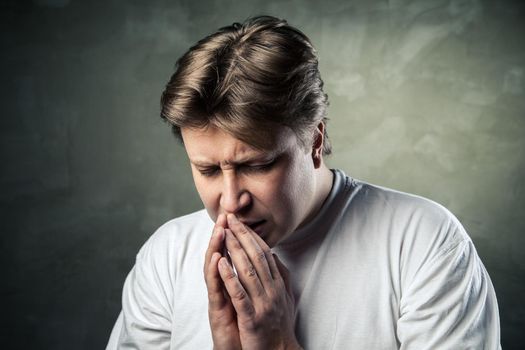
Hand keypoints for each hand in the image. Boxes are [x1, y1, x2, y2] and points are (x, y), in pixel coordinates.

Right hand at [204, 214, 241, 349]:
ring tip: (219, 230)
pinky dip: (217, 274)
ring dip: (216, 248)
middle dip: (222, 235)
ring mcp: (217, 298)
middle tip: (224, 215)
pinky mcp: (216, 311)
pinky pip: (216, 290)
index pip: (230, 255)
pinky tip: (218, 260)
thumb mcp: (249, 299)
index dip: (233, 236)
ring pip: (214, 269)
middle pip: (219, 256)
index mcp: (231, 284)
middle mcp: (222, 288)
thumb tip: (260, 262)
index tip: (236, 217)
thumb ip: (250, 281)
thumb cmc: (245, 326)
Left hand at [218, 214, 301, 349]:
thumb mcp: (286, 298)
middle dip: (242, 235)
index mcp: (278, 284)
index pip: (265, 253)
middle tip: (230, 218)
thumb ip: (282, 277)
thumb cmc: (280, 325)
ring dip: (235, 249)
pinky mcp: (251, 318)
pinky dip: (229, 277)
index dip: (252, 235)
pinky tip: (220, 262)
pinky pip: (239, 294)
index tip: (241, 221)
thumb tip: (276, 257)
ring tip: (224, 233)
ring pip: (248, 271)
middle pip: (257, 256)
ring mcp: (262, 303)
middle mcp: (272, 290)